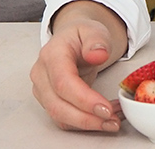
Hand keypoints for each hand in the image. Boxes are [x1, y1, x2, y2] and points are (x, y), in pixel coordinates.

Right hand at [30, 0, 127, 131]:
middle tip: (112, 121)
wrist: (72, 39)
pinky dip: (84, 123)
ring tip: (112, 122)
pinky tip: (102, 119)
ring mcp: (43, 90)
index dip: (84, 99)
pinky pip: (64, 119)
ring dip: (87, 124)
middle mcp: (42, 74)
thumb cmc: (82, 36)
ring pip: (60, 116)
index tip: (105, 108)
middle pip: (58, 105)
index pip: (63, 82)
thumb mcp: (94, 30)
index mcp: (52, 54)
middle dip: (87, 118)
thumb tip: (97, 54)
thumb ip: (96, 40)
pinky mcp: (49, 101)